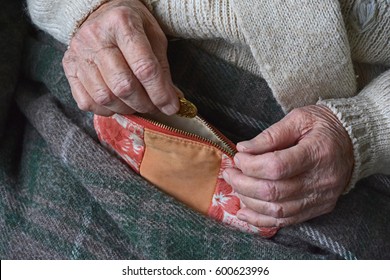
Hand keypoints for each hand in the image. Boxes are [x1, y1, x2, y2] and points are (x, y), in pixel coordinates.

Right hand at [62, 0, 178, 115]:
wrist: (99, 12)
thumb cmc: (131, 24)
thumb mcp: (154, 37)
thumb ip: (162, 69)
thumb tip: (170, 101)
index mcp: (122, 23)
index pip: (144, 68)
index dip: (160, 93)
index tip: (171, 106)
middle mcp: (96, 37)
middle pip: (123, 86)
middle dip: (144, 104)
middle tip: (155, 107)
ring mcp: (79, 53)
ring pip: (105, 98)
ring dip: (126, 109)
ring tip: (137, 104)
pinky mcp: (68, 67)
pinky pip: (87, 102)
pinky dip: (105, 110)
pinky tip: (117, 103)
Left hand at [223, 105, 353, 226]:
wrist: (354, 141)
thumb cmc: (323, 126)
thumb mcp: (298, 119)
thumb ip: (270, 135)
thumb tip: (243, 149)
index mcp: (317, 153)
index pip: (276, 167)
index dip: (250, 165)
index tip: (238, 157)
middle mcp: (320, 180)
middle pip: (273, 192)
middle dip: (243, 184)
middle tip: (230, 173)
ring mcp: (320, 198)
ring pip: (277, 211)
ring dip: (249, 201)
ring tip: (235, 187)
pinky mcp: (318, 208)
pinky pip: (286, 221)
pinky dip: (261, 220)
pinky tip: (244, 212)